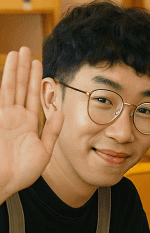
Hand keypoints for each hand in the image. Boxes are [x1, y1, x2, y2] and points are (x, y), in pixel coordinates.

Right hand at [0, 47, 62, 201]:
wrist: (4, 183)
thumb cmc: (22, 172)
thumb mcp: (44, 151)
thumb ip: (52, 131)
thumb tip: (61, 113)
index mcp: (27, 123)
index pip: (32, 95)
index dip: (36, 80)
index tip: (39, 64)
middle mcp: (15, 117)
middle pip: (20, 87)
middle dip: (24, 69)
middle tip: (27, 49)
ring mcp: (4, 118)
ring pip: (10, 88)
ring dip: (14, 71)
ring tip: (19, 53)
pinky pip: (3, 98)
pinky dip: (4, 84)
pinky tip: (7, 71)